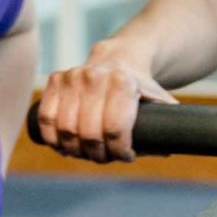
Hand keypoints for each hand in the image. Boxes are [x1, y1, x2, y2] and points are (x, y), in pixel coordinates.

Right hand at [33, 50, 176, 163]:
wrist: (119, 60)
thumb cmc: (140, 89)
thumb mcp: (160, 102)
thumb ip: (169, 124)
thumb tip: (169, 147)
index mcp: (122, 82)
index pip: (114, 130)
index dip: (120, 151)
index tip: (126, 156)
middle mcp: (95, 76)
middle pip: (89, 134)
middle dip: (98, 154)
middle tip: (105, 157)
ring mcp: (72, 76)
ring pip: (66, 129)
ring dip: (75, 150)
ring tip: (86, 153)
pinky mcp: (55, 80)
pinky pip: (46, 119)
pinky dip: (53, 138)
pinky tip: (64, 146)